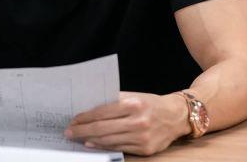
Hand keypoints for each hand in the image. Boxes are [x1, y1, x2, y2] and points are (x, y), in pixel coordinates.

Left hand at [64, 91, 190, 155]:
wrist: (177, 116)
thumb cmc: (150, 103)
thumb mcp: (134, 96)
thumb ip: (114, 100)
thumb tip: (90, 106)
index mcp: (133, 104)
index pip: (102, 111)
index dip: (85, 117)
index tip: (73, 119)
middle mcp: (137, 121)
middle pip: (102, 128)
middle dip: (82, 130)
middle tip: (69, 132)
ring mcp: (141, 137)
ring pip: (109, 140)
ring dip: (90, 139)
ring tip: (78, 137)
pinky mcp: (145, 149)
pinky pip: (118, 148)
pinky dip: (103, 146)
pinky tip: (93, 144)